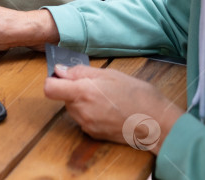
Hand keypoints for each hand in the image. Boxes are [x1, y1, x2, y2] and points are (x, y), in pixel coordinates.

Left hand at [44, 65, 181, 153]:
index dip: (54, 80)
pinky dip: (90, 112)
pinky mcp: (93, 134)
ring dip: (81, 101)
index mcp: (83, 92)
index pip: (50, 88)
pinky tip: (108, 108)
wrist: (155, 123)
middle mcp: (81, 111)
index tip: (64, 76)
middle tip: (96, 84)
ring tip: (105, 96)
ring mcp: (86, 125)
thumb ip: (81, 72)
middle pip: (62, 97)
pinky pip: (83, 119)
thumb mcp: (110, 74)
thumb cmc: (137, 95)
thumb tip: (60, 70)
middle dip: (73, 89)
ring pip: (72, 108)